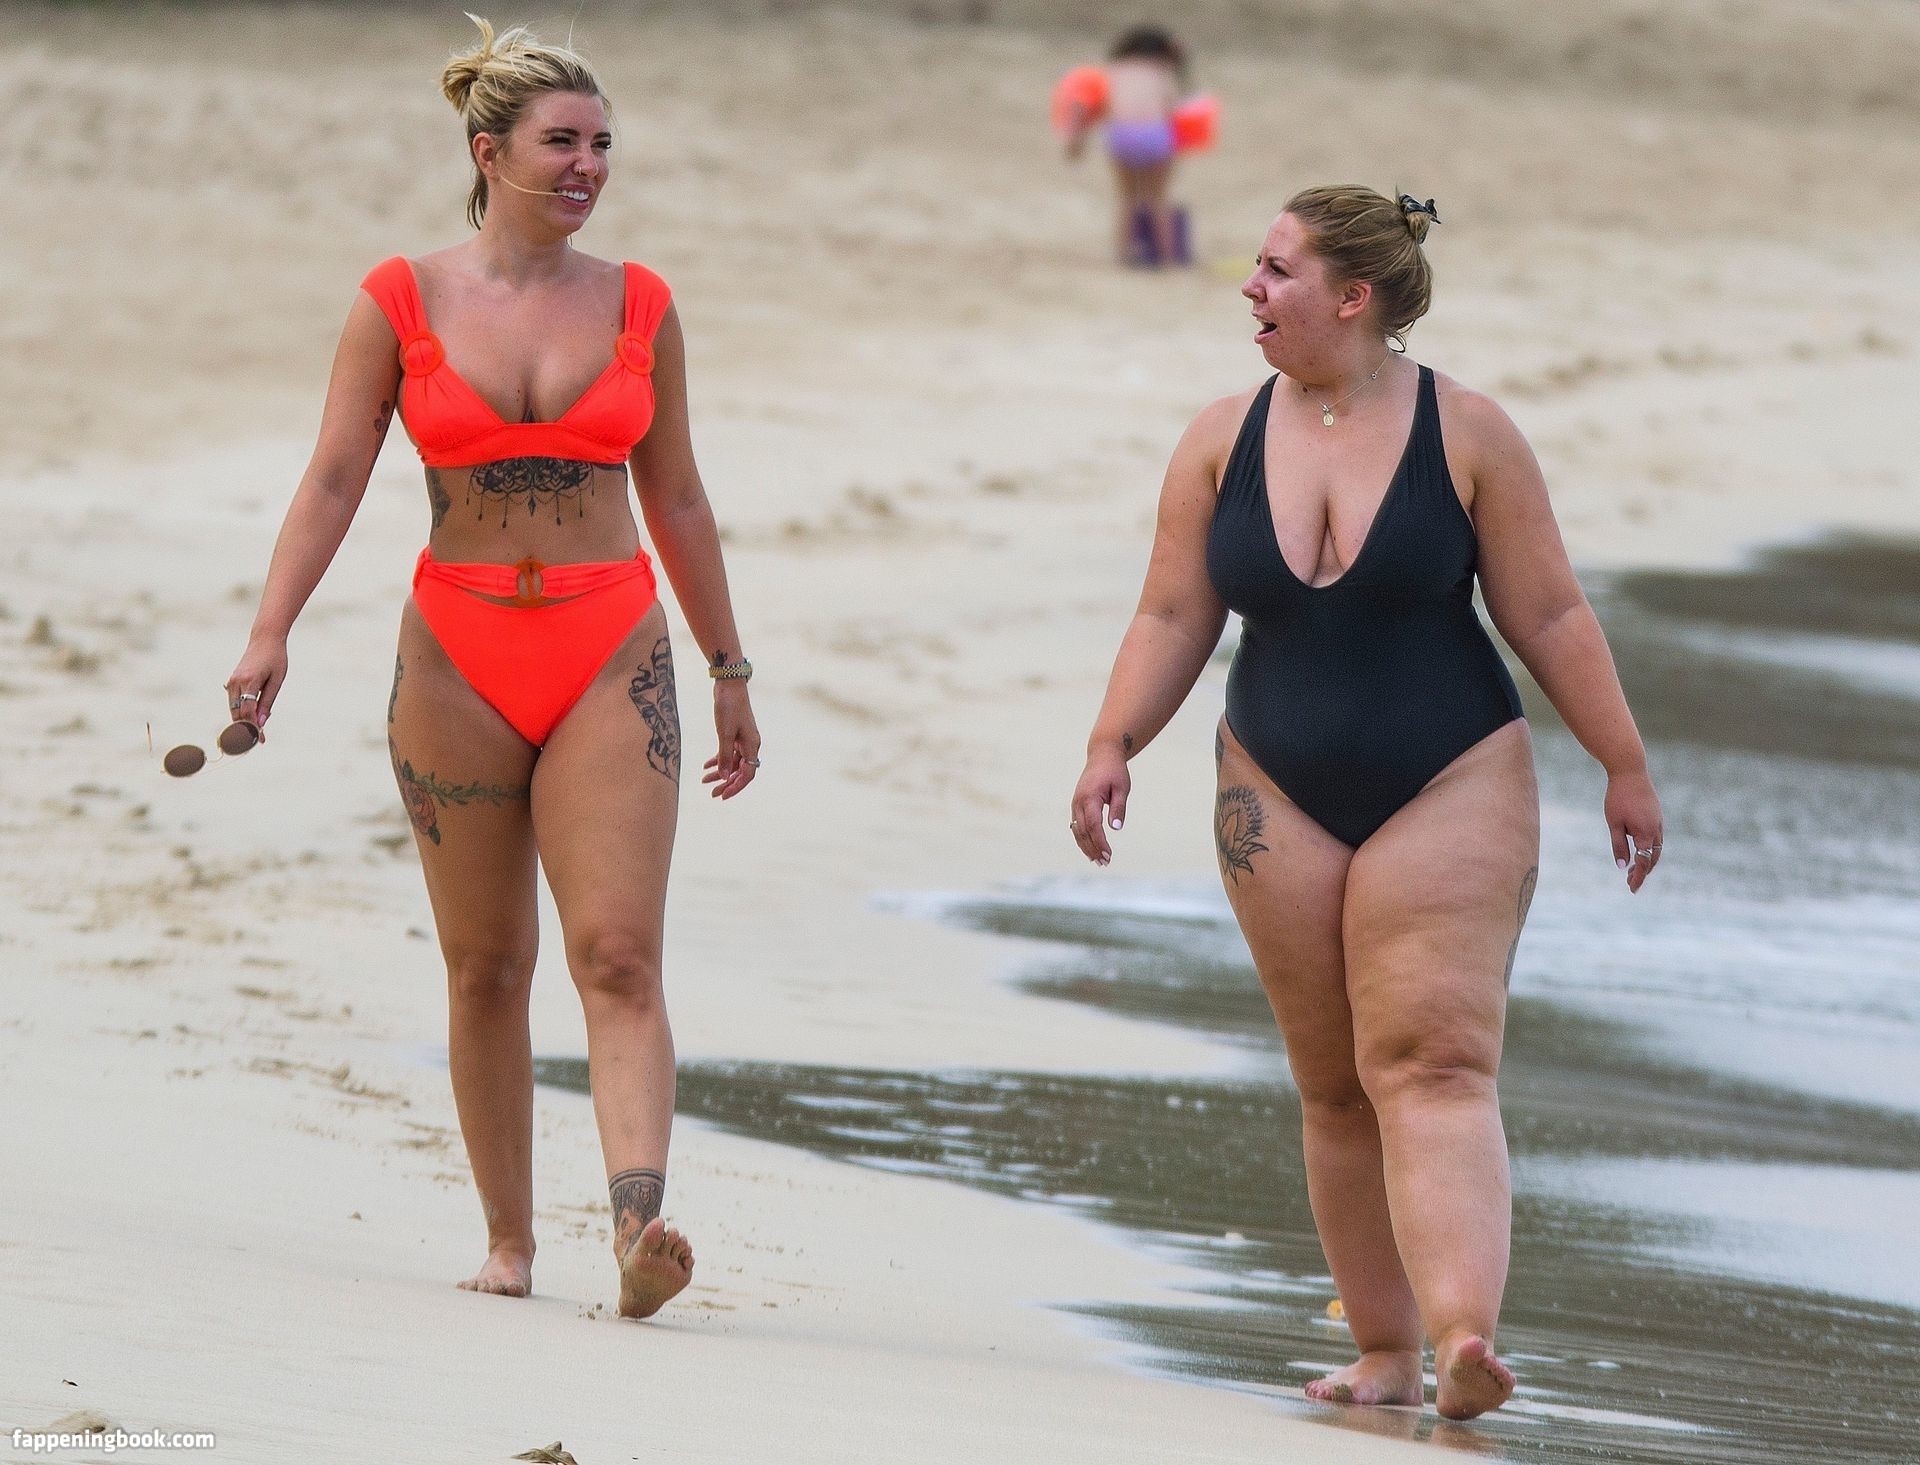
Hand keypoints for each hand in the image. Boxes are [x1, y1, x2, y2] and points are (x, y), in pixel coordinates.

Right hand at [224, 635, 287, 738]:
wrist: (265, 639)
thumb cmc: (276, 658)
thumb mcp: (277, 680)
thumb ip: (267, 702)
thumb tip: (261, 722)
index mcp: (249, 681)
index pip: (248, 712)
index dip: (254, 728)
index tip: (262, 740)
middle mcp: (236, 682)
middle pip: (237, 713)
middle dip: (246, 729)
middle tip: (257, 742)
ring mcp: (231, 681)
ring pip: (233, 709)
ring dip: (242, 722)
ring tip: (255, 734)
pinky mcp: (232, 681)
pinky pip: (234, 702)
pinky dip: (240, 712)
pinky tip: (250, 720)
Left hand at [701, 682, 759, 799]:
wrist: (729, 685)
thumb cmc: (729, 707)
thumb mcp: (724, 733)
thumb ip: (724, 756)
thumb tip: (724, 777)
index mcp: (752, 745)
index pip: (747, 774)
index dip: (736, 787)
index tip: (722, 796)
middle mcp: (750, 744)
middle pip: (740, 771)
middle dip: (727, 783)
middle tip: (712, 794)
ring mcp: (743, 739)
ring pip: (733, 762)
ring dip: (720, 772)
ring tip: (704, 781)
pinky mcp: (735, 733)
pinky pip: (728, 752)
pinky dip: (718, 760)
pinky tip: (706, 765)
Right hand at [1070, 746, 1129, 864]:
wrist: (1102, 755)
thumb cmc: (1115, 771)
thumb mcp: (1122, 788)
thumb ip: (1118, 808)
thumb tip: (1116, 828)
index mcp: (1090, 797)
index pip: (1093, 825)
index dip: (1100, 842)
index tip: (1109, 855)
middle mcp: (1078, 802)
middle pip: (1083, 831)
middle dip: (1093, 849)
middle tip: (1105, 863)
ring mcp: (1075, 804)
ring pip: (1077, 831)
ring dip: (1086, 847)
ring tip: (1098, 861)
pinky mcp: (1076, 805)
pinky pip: (1076, 826)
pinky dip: (1082, 839)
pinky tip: (1090, 849)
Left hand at [1605, 767, 1662, 892]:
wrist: (1630, 771)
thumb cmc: (1618, 797)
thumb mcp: (1614, 823)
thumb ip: (1619, 845)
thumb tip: (1622, 866)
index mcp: (1646, 834)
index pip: (1644, 863)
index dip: (1638, 877)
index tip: (1632, 890)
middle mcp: (1656, 830)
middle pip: (1653, 858)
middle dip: (1642, 871)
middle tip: (1630, 882)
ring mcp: (1658, 822)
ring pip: (1656, 848)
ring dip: (1646, 860)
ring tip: (1632, 868)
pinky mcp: (1656, 815)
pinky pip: (1656, 837)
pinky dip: (1649, 848)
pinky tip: (1638, 848)